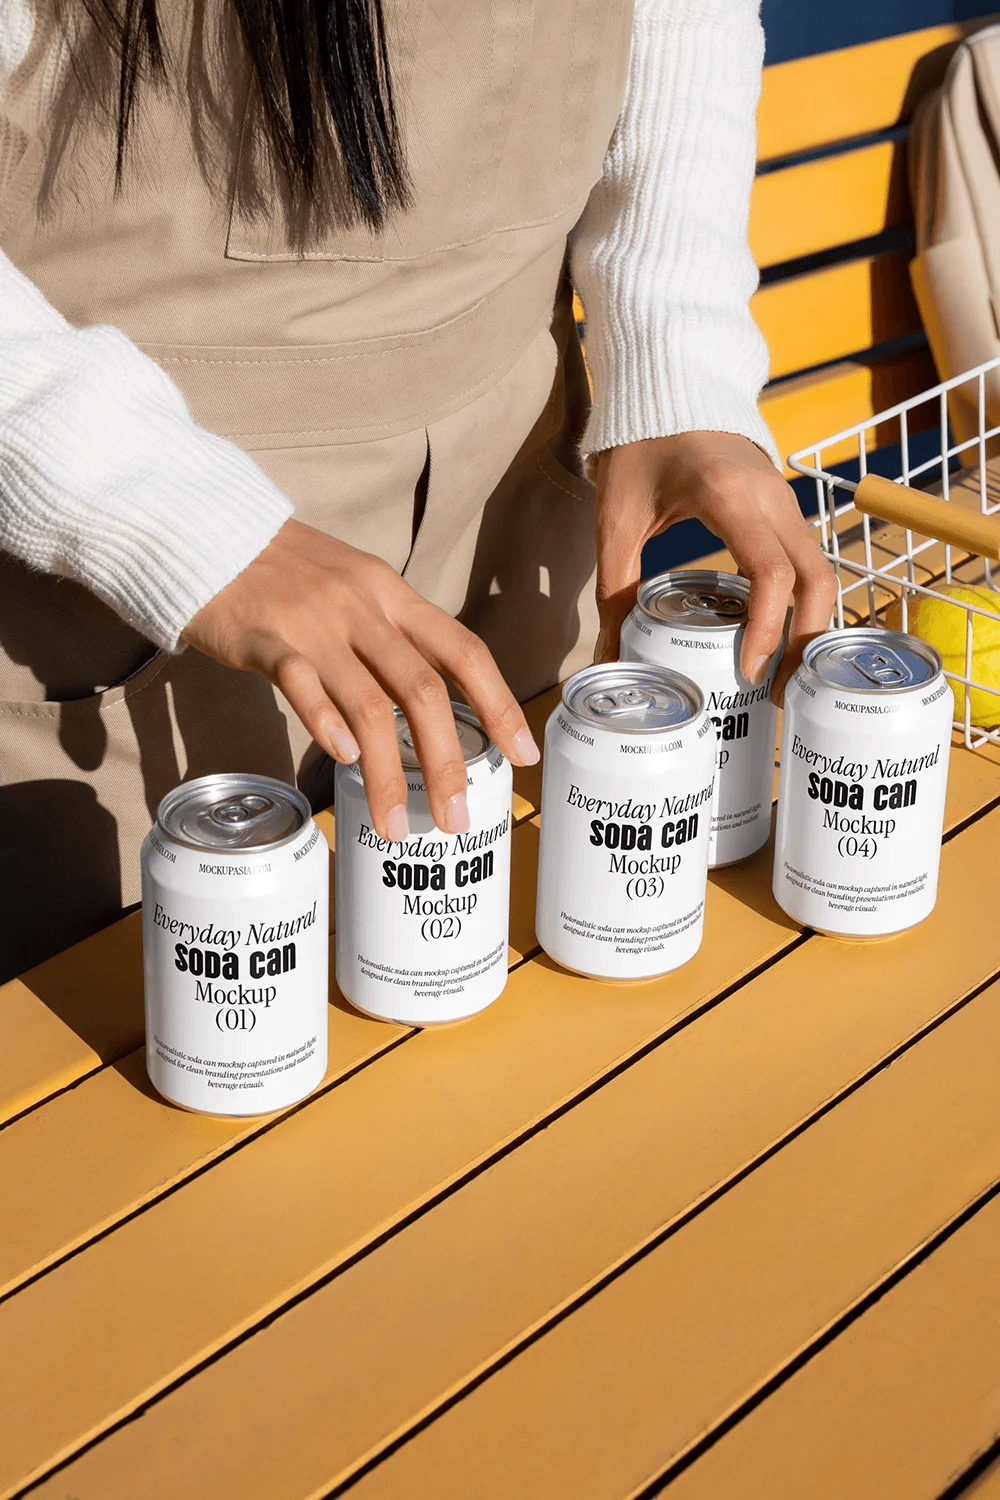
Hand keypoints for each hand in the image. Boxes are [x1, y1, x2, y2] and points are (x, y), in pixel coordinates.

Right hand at [182, 519, 539, 839]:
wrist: (209, 530)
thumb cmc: (286, 570)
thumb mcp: (356, 586)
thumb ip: (392, 635)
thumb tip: (431, 702)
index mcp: (393, 596)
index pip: (463, 651)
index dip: (498, 704)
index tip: (521, 753)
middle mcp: (363, 608)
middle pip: (422, 690)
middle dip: (446, 762)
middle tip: (455, 818)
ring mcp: (313, 622)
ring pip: (368, 704)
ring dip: (388, 773)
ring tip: (394, 824)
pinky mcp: (263, 638)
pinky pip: (301, 682)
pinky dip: (327, 722)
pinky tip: (346, 759)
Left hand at [592, 432, 837, 698]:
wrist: (666, 389)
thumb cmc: (640, 449)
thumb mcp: (617, 520)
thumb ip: (614, 591)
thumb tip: (607, 657)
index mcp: (730, 497)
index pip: (771, 574)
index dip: (767, 629)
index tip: (749, 670)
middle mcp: (773, 497)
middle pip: (817, 580)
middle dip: (804, 641)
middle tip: (777, 691)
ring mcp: (786, 499)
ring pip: (822, 571)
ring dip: (810, 625)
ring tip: (781, 675)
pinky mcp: (785, 506)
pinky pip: (808, 560)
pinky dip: (802, 602)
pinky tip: (776, 636)